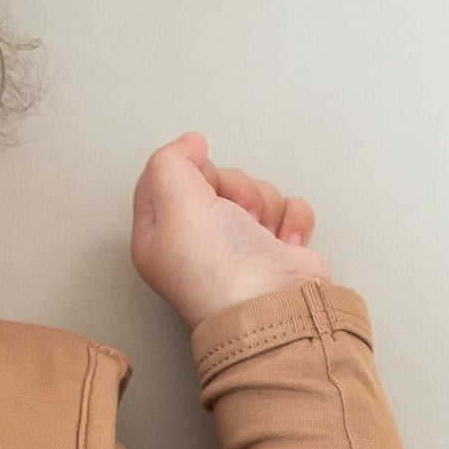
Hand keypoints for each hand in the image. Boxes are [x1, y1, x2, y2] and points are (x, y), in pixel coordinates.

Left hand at [128, 132, 335, 326]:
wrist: (272, 305)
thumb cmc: (218, 271)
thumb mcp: (174, 199)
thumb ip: (171, 160)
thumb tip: (190, 144)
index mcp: (159, 236)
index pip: (165, 178)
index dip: (186, 169)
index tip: (197, 183)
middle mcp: (196, 241)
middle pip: (214, 178)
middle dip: (232, 188)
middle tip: (231, 216)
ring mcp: (237, 244)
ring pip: (253, 189)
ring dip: (262, 205)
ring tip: (256, 236)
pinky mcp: (274, 246)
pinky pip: (286, 206)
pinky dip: (290, 220)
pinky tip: (280, 243)